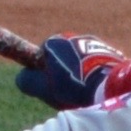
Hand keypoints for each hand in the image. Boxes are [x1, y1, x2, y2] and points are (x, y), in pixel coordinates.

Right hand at [16, 33, 130, 110]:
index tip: (49, 88)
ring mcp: (92, 42)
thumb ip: (26, 81)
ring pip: (78, 62)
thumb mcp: (42, 88)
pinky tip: (96, 88)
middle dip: (61, 74)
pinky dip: (92, 74)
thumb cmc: (73, 88)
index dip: (42, 74)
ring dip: (78, 75)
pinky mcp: (108, 50)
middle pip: (60, 59)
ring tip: (84, 92)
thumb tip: (22, 77)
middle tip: (66, 93)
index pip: (40, 57)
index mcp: (54, 42)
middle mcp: (72, 37)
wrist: (108, 86)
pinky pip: (94, 64)